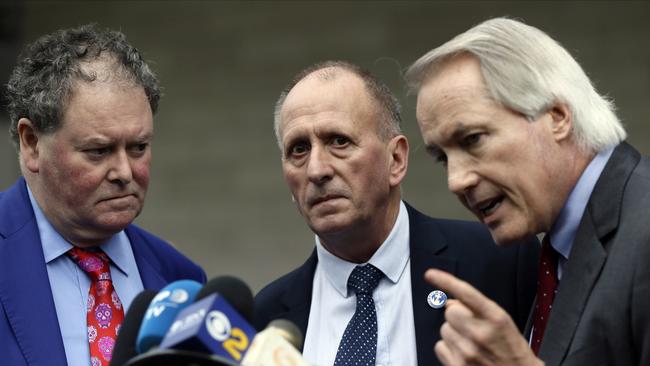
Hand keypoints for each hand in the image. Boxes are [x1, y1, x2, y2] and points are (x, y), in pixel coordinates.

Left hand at [425, 269, 543, 365]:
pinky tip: (463, 354)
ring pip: (444, 330)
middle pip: (450, 311)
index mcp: (495, 319)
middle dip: (457, 316)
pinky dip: (448, 349)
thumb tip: (452, 302)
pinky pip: (439, 347)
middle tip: (470, 327)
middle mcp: (480, 334)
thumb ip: (479, 309)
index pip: (466, 294)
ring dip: (454, 333)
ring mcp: (467, 351)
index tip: (431, 274)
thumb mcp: (504, 324)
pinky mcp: (457, 365)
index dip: (445, 281)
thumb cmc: (513, 352)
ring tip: (471, 344)